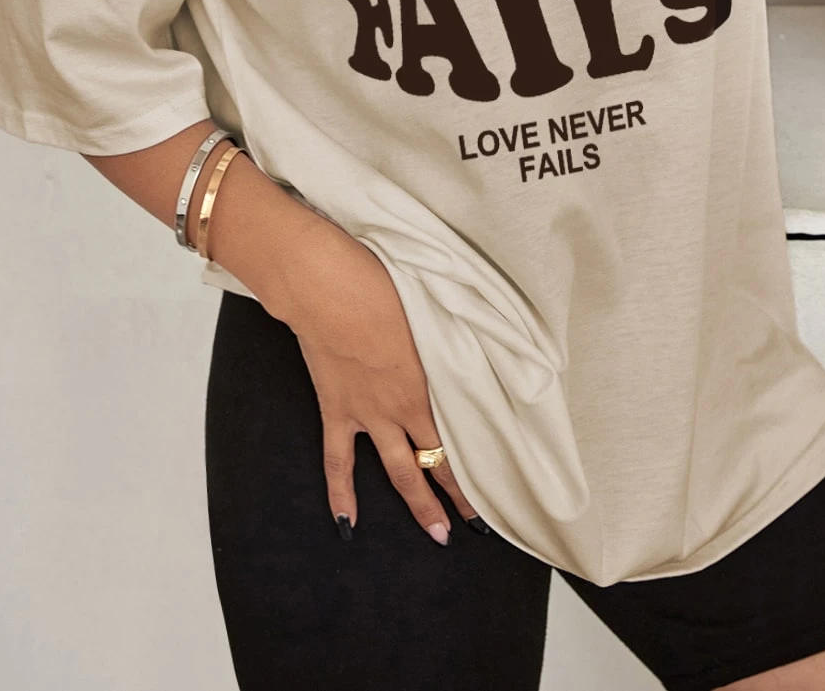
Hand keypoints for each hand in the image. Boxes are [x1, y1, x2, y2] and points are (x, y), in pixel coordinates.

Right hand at [275, 212, 484, 544]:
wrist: (327, 292)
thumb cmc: (382, 290)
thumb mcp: (431, 312)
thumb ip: (451, 338)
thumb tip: (475, 341)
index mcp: (427, 386)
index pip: (459, 437)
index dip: (477, 467)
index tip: (497, 489)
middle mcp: (400, 409)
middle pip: (434, 462)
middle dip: (455, 496)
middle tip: (472, 526)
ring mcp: (366, 415)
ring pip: (397, 470)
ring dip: (417, 504)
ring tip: (436, 534)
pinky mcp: (336, 410)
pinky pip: (338, 461)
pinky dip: (341, 493)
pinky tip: (347, 522)